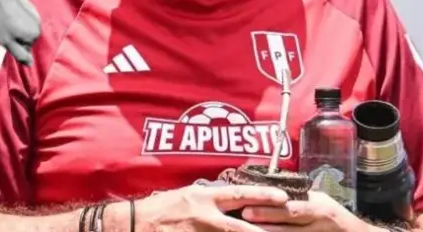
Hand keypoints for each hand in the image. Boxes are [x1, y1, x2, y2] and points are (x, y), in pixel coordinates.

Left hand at [0, 0, 41, 64]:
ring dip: (15, 27)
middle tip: (2, 30)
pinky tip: (7, 13)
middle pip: (26, 38)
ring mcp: (35, 14)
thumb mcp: (6, 42)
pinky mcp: (29, 6)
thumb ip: (20, 54)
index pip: (25, 49)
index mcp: (34, 35)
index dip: (12, 45)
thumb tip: (30, 64)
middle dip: (15, 37)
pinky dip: (16, 18)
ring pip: (24, 28)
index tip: (4, 38)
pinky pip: (24, 18)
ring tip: (3, 21)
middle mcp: (38, 25)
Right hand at [134, 184, 290, 231]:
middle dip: (264, 229)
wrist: (135, 223)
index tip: (283, 197)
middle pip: (241, 226)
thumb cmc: (161, 207)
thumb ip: (210, 198)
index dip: (262, 196)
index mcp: (203, 197)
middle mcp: (204, 215)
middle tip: (287, 229)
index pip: (239, 194)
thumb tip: (231, 199)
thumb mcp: (187, 195)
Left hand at [240, 191, 371, 231]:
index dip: (268, 207)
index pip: (290, 207)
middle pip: (288, 222)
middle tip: (244, 216)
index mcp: (317, 207)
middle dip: (265, 219)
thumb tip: (273, 189)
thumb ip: (300, 197)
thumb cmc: (336, 216)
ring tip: (248, 230)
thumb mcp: (321, 201)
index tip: (248, 205)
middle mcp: (317, 223)